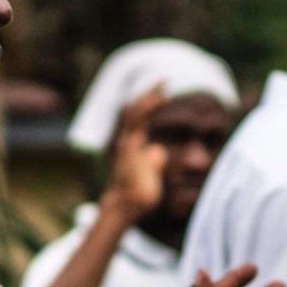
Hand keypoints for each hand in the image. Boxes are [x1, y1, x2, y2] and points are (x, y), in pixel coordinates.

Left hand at [102, 84, 168, 225]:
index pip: (137, 118)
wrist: (122, 205)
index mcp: (129, 146)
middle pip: (133, 111)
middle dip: (148, 95)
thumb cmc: (137, 197)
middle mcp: (126, 141)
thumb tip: (156, 150)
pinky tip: (157, 107)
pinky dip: (148, 112)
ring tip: (162, 90)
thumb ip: (152, 167)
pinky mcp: (131, 147)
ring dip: (147, 101)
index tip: (163, 94)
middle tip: (164, 81)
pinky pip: (138, 123)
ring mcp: (127, 143)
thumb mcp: (148, 186)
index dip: (149, 104)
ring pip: (135, 115)